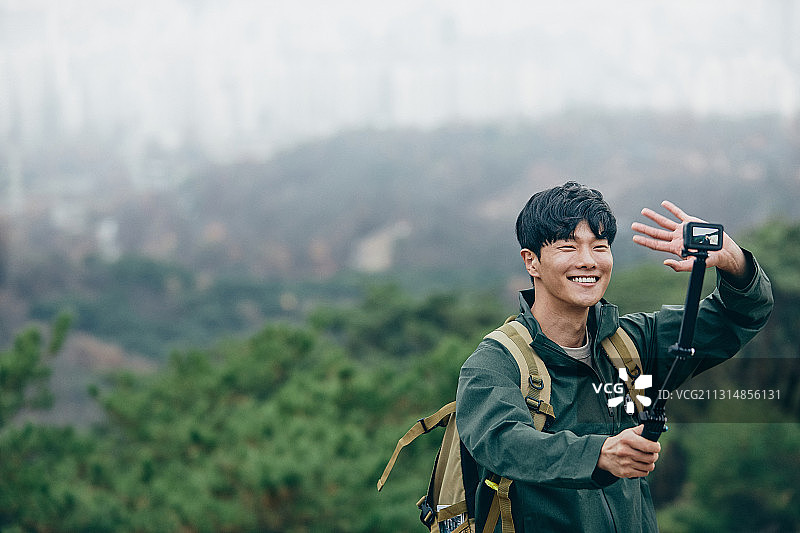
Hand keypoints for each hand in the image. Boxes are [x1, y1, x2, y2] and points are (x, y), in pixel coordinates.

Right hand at [597, 425, 660, 477]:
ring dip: (649, 463)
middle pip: (651, 458)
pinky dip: (644, 469)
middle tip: (651, 453)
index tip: (656, 446)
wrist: (603, 454)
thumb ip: (640, 430)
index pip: (649, 446)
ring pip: (649, 467)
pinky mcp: (626, 472)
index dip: (656, 447)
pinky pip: (644, 473)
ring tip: (644, 459)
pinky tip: (639, 464)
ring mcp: (626, 463)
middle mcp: (626, 451)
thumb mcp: (627, 433)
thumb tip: (652, 429)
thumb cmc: (618, 443)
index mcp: (627, 440)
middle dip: (654, 455)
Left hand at [631, 200, 748, 276]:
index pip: (656, 244)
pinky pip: (679, 213)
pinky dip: (671, 208)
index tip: (634, 238)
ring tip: (643, 211)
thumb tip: (665, 263)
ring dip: (654, 217)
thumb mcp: (694, 264)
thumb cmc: (708, 259)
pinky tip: (663, 203)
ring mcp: (682, 229)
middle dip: (645, 229)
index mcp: (675, 248)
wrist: (722, 251)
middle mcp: (676, 238)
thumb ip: (680, 266)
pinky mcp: (691, 222)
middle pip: (657, 232)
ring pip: (665, 222)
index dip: (645, 241)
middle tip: (633, 226)